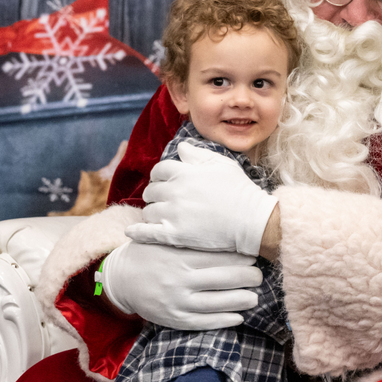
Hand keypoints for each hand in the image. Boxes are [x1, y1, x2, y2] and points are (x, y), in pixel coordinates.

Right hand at [100, 240, 262, 329]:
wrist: (120, 278)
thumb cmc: (149, 253)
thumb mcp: (166, 240)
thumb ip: (192, 240)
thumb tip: (228, 236)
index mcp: (180, 257)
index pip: (219, 257)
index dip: (241, 257)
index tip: (254, 256)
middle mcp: (180, 280)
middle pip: (223, 279)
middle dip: (247, 278)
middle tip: (259, 276)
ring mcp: (177, 301)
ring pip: (217, 303)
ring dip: (241, 300)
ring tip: (254, 297)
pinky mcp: (174, 318)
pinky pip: (204, 322)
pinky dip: (223, 320)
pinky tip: (238, 317)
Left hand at [129, 142, 277, 256]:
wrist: (251, 220)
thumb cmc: (239, 190)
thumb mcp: (221, 163)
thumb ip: (197, 154)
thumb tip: (180, 147)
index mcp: (184, 172)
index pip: (159, 170)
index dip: (160, 176)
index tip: (164, 182)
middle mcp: (174, 191)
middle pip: (151, 190)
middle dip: (155, 194)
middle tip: (162, 200)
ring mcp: (173, 214)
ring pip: (149, 211)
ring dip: (152, 212)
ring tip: (160, 216)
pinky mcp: (174, 235)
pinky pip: (147, 233)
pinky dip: (137, 232)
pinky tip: (131, 232)